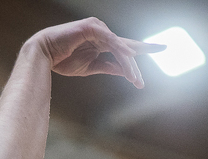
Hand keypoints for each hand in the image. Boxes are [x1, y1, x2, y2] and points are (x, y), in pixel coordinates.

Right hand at [34, 17, 162, 88]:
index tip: (160, 49)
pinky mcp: (92, 28)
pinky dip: (120, 54)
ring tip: (136, 81)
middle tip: (164, 48)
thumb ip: (108, 66)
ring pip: (120, 47)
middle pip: (127, 44)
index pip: (125, 45)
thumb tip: (125, 71)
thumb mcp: (90, 67)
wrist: (42, 56)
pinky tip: (128, 64)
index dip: (141, 49)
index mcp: (102, 41)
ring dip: (129, 65)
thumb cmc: (62, 61)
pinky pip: (111, 43)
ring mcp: (98, 28)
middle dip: (145, 49)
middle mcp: (102, 32)